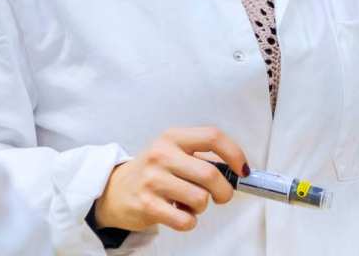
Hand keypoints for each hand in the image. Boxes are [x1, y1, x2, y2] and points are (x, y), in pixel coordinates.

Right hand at [92, 126, 248, 233]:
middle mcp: (162, 154)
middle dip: (224, 191)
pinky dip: (190, 221)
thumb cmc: (154, 170)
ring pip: (200, 199)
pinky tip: (179, 213)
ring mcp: (153, 179)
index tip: (242, 169)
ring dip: (202, 207)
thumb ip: (201, 155)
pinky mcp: (147, 205)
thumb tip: (236, 169)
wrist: (116, 189)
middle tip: (221, 196)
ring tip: (190, 203)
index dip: (234, 153)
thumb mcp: (173, 151)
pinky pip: (186, 221)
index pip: (212, 136)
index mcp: (173, 136)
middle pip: (210, 173)